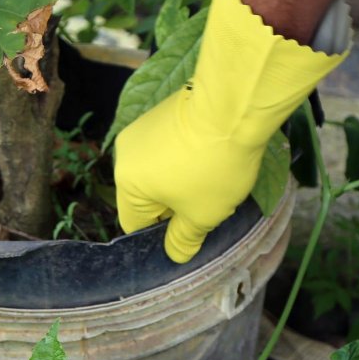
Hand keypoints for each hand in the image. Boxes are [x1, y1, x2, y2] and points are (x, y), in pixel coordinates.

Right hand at [115, 0, 347, 262]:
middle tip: (208, 204)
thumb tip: (175, 255)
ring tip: (213, 175)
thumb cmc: (213, 167)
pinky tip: (211, 153)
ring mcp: (142, 127)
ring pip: (157, 168)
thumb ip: (184, 239)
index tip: (191, 231)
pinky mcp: (161, 109)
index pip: (135, 224)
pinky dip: (185, 154)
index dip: (163, 234)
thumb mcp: (203, 215)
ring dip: (180, 178)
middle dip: (174, 203)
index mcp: (126, 184)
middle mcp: (125, 153)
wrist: (233, 105)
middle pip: (145, 194)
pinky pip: (167, 145)